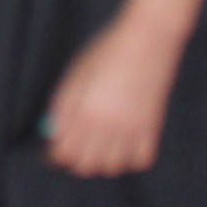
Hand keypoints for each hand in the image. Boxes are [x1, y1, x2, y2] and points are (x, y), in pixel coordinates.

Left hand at [44, 15, 184, 177]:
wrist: (148, 39)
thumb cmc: (107, 52)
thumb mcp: (76, 75)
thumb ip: (64, 106)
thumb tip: (55, 133)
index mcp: (83, 111)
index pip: (64, 152)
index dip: (55, 156)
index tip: (54, 153)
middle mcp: (106, 125)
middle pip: (86, 165)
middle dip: (77, 160)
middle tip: (78, 148)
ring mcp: (131, 129)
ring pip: (112, 167)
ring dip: (104, 161)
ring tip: (102, 144)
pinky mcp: (152, 128)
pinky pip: (139, 161)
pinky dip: (131, 158)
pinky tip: (126, 143)